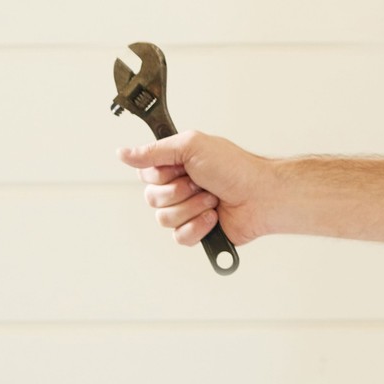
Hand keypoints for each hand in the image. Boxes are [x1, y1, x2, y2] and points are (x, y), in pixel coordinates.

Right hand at [120, 130, 274, 248]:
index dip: (161, 174)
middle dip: (179, 191)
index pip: (145, 174)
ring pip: (164, 219)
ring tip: (212, 199)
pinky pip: (179, 237)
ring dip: (192, 207)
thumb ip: (155, 150)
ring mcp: (188, 210)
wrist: (261, 195)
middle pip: (151, 198)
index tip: (181, 167)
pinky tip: (214, 217)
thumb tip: (122, 153)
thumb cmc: (235, 167)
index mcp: (177, 166)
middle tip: (202, 183)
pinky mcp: (196, 231)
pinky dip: (198, 226)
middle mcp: (180, 187)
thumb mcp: (193, 146)